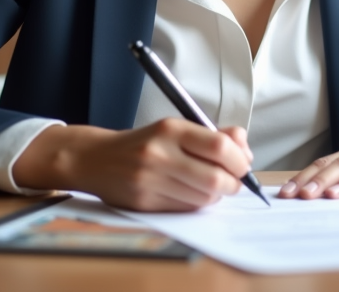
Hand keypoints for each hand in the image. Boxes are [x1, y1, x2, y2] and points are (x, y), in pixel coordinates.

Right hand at [12, 119, 253, 211]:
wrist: (95, 159)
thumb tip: (243, 145)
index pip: (219, 147)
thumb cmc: (143, 143)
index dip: (239, 160)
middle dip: (233, 184)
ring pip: (203, 198)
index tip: (243, 163)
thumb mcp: (175, 129)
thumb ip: (212, 135)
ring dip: (216, 196)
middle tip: (234, 181)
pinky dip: (197, 204)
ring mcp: (150, 180)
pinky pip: (186, 209)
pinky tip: (192, 194)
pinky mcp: (144, 203)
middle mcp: (160, 153)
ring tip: (210, 186)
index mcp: (171, 129)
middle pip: (215, 178)